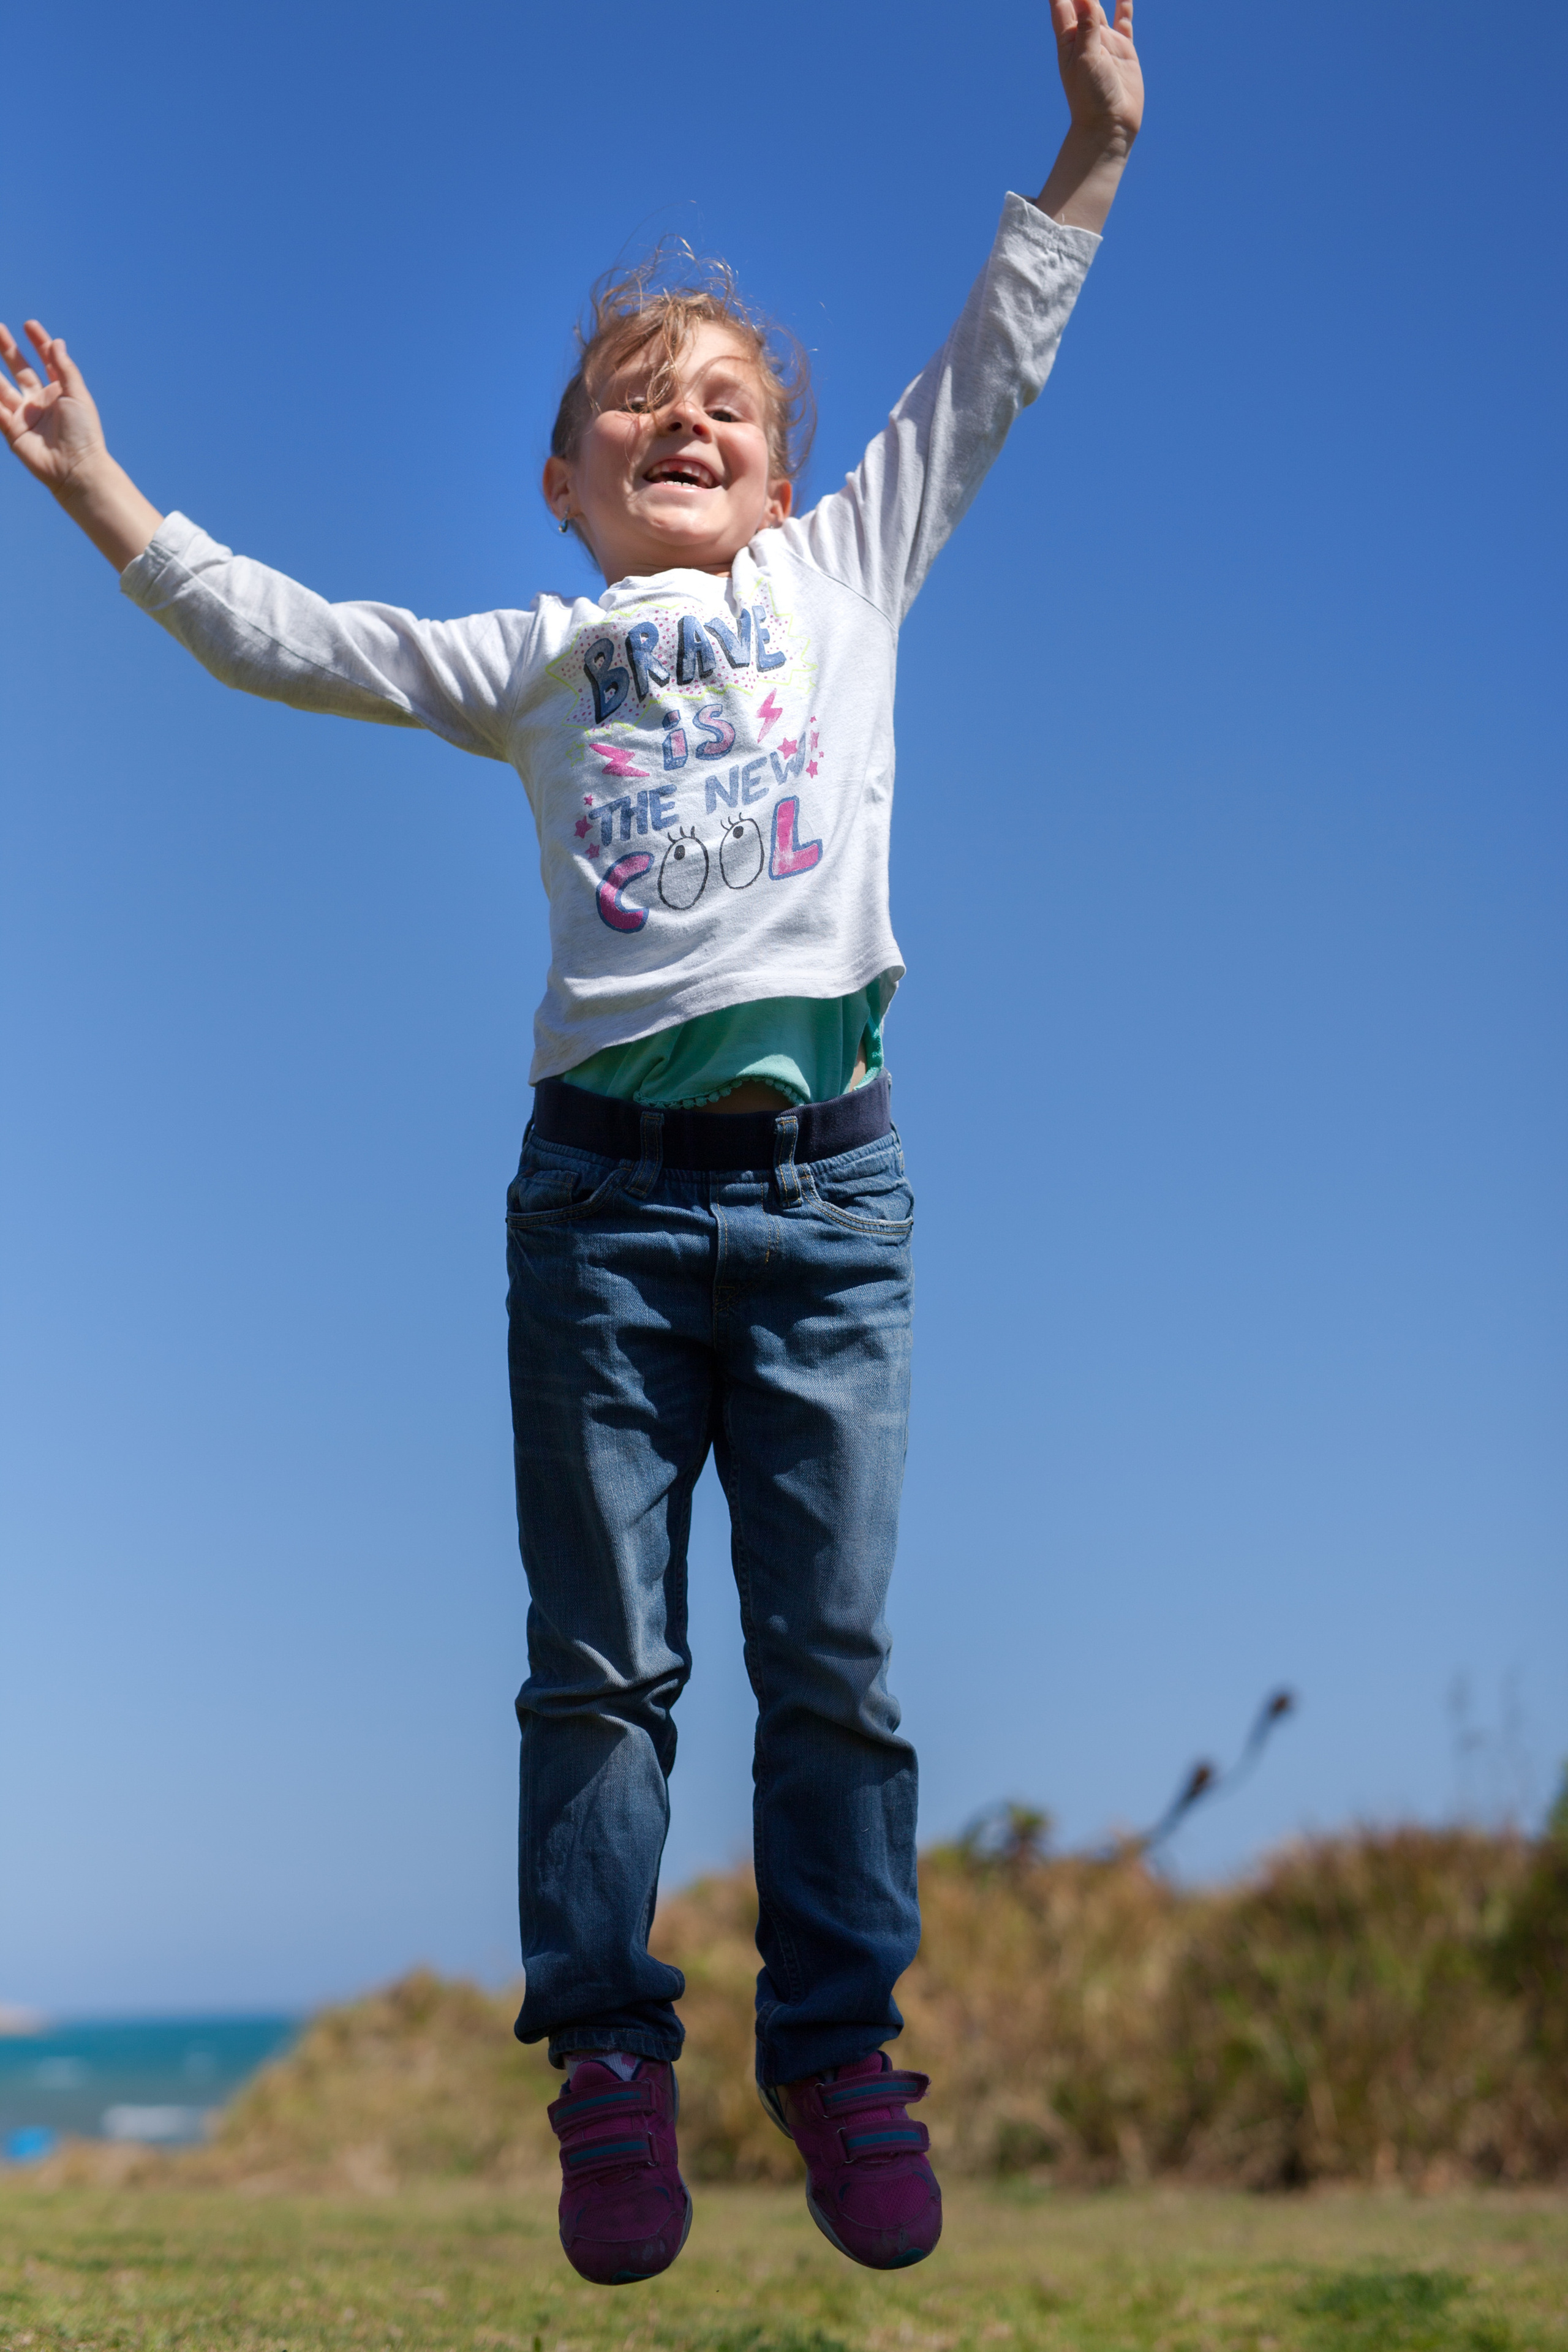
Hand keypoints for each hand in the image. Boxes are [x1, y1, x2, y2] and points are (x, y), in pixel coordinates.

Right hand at [0, 319, 107, 493]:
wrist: (76, 468)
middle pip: (20, 369)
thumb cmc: (84, 433)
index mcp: (60, 393)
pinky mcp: (12, 430)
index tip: (29, 324)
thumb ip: (65, 368)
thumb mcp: (77, 394)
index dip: (38, 342)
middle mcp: (40, 402)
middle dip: (8, 349)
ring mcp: (25, 416)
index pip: (47, 361)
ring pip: (2, 386)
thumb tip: (57, 342)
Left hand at [1050, 0, 1143, 152]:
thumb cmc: (1091, 97)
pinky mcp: (1123, 49)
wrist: (1109, 127)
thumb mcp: (1086, 57)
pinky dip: (1124, 4)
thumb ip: (1086, 24)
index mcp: (1068, 37)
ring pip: (1100, 4)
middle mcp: (1084, 35)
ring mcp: (1104, 40)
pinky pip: (1124, 21)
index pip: (1061, 0)